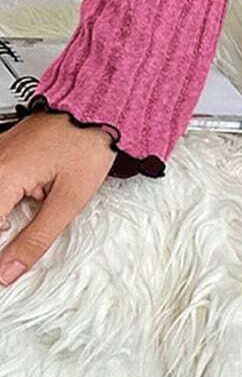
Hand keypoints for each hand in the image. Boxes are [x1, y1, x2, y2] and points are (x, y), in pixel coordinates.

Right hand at [0, 110, 117, 285]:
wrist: (98, 106)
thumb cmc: (89, 143)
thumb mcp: (69, 199)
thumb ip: (37, 238)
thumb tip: (10, 270)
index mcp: (3, 176)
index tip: (5, 267)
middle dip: (6, 228)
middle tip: (30, 231)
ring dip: (9, 214)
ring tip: (36, 206)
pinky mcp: (3, 151)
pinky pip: (0, 181)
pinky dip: (11, 197)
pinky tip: (33, 193)